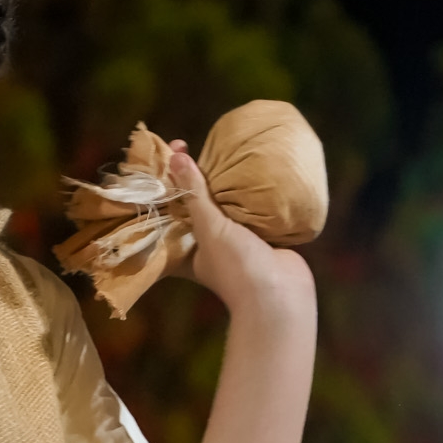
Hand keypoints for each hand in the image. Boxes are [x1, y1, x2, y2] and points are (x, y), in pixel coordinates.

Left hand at [167, 142, 314, 319]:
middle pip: (191, 206)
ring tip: (214, 153)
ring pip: (220, 206)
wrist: (281, 294)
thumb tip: (176, 157)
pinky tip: (246, 170)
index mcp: (184, 250)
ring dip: (219, 183)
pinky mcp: (258, 238)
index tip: (166, 157)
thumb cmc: (237, 267)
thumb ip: (195, 194)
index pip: (164, 212)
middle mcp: (205, 245)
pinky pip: (248, 210)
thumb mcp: (210, 229)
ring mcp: (233, 241)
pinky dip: (246, 193)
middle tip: (186, 148)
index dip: (161, 186)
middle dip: (190, 180)